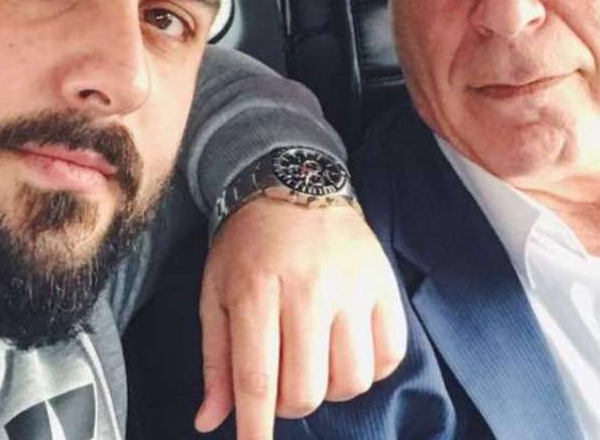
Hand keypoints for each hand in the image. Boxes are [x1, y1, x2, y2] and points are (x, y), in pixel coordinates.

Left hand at [193, 197, 406, 438]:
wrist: (295, 184)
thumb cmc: (248, 246)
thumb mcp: (215, 295)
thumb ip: (216, 361)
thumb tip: (211, 421)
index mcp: (256, 290)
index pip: (258, 379)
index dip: (256, 429)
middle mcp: (309, 289)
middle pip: (307, 390)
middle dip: (288, 405)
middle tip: (280, 383)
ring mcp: (353, 287)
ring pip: (350, 381)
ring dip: (329, 390)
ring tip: (314, 363)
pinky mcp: (385, 285)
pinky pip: (388, 357)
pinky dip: (367, 370)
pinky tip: (345, 351)